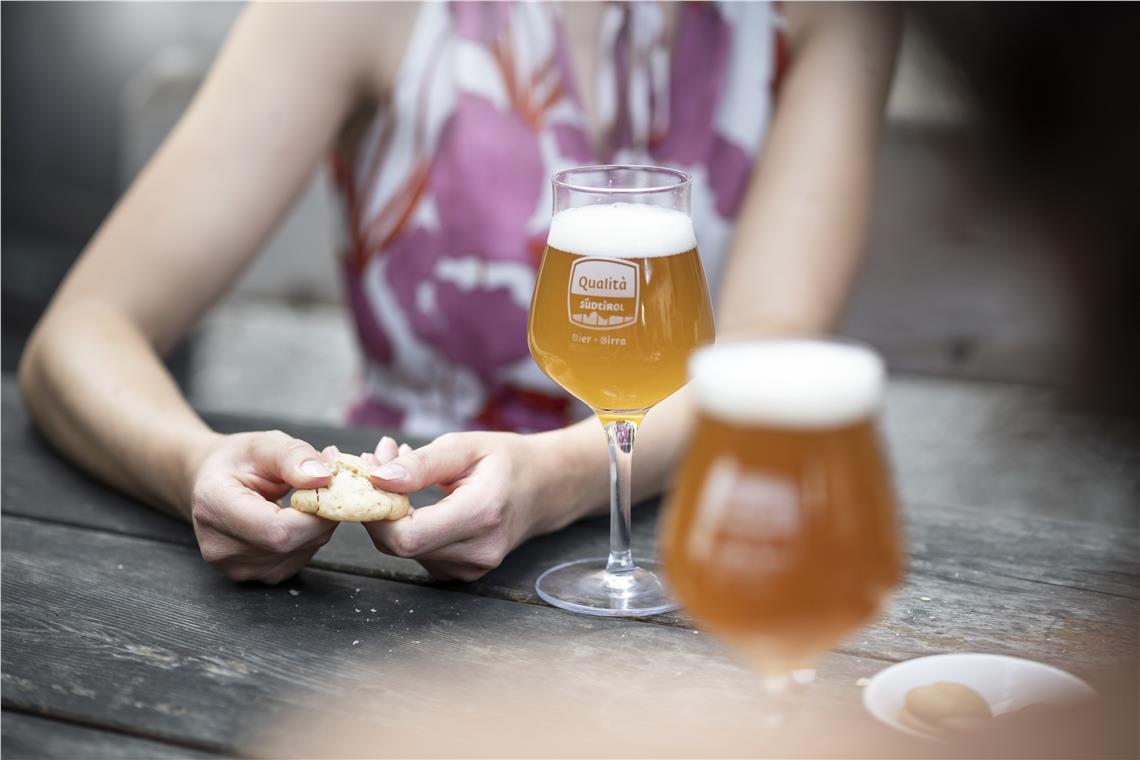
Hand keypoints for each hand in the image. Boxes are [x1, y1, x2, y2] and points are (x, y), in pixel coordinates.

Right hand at [187, 431, 338, 583]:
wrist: (213, 482)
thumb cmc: (238, 461)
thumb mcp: (265, 444)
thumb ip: (294, 457)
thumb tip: (324, 478)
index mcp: (214, 506)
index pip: (277, 530)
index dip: (315, 513)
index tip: (331, 487)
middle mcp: (219, 546)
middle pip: (292, 543)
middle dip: (320, 515)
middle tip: (322, 487)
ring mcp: (235, 567)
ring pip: (301, 552)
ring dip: (315, 526)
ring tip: (302, 499)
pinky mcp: (253, 576)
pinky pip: (298, 559)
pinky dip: (306, 537)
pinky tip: (293, 518)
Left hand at [363, 432, 557, 581]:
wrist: (545, 488)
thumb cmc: (507, 461)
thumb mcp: (465, 447)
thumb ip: (420, 465)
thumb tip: (376, 478)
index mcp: (481, 516)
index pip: (407, 536)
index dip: (376, 511)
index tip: (369, 473)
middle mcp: (477, 552)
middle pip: (400, 545)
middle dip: (379, 504)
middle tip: (380, 458)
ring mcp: (470, 569)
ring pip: (405, 549)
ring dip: (392, 511)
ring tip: (403, 467)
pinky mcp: (461, 573)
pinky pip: (418, 552)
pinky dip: (408, 523)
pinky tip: (416, 496)